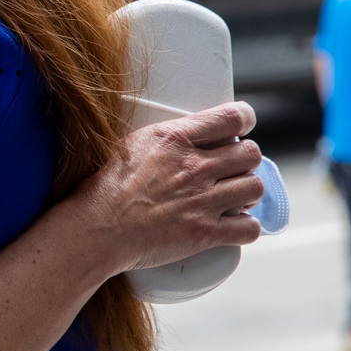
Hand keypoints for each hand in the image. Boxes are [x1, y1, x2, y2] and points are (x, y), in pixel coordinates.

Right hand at [58, 103, 266, 275]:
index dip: (244, 120)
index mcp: (175, 139)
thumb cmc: (104, 190)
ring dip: (248, 193)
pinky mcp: (204, 233)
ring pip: (255, 187)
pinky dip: (246, 228)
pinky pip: (248, 228)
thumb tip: (186, 139)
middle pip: (250, 153)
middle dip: (245, 161)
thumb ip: (167, 139)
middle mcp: (195, 167)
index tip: (243, 126)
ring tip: (234, 198)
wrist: (96, 230)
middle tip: (232, 170)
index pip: (231, 117)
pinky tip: (233, 226)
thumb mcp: (133, 145)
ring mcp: (202, 200)